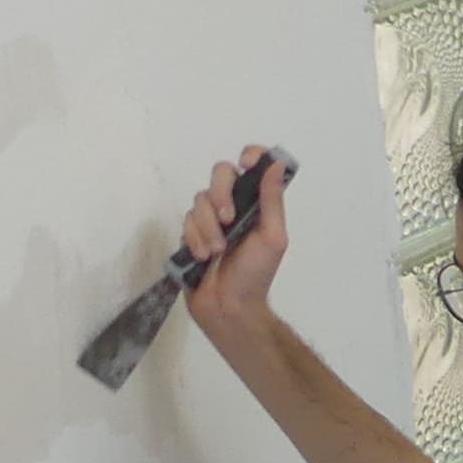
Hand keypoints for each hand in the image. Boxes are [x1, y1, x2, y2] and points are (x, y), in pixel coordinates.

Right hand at [180, 146, 290, 341]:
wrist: (228, 306)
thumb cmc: (255, 275)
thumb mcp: (272, 238)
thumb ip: (272, 201)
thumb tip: (276, 164)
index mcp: (256, 204)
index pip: (252, 166)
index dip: (250, 156)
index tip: (246, 163)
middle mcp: (233, 204)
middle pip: (219, 172)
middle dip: (220, 195)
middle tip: (228, 221)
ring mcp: (210, 217)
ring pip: (199, 199)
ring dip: (208, 227)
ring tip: (216, 252)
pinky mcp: (191, 231)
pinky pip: (186, 220)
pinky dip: (195, 239)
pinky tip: (202, 257)